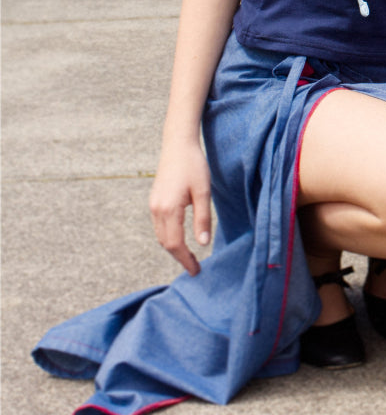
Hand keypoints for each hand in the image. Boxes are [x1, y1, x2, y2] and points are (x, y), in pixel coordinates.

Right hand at [149, 136, 211, 275]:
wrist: (178, 144)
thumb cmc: (193, 165)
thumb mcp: (203, 192)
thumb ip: (202, 219)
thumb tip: (203, 244)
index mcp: (169, 209)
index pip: (175, 244)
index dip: (185, 260)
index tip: (196, 271)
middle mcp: (157, 210)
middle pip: (166, 243)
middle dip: (179, 257)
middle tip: (194, 267)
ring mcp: (153, 205)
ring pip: (160, 235)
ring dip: (173, 248)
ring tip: (188, 256)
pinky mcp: (154, 200)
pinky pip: (159, 226)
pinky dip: (168, 236)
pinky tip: (180, 237)